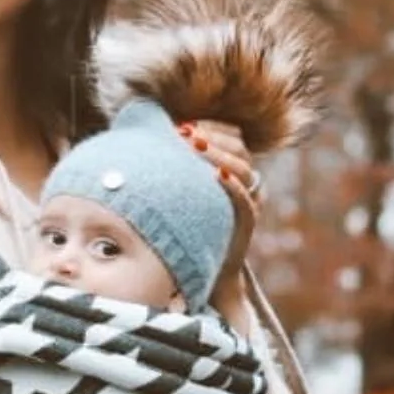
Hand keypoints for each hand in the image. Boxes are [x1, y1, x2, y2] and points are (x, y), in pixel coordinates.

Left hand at [176, 119, 259, 311]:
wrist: (203, 268)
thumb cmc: (186, 224)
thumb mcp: (182, 190)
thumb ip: (175, 164)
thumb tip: (143, 135)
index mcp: (235, 167)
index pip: (233, 134)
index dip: (211, 126)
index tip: (183, 125)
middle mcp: (248, 181)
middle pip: (238, 146)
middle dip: (212, 136)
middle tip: (185, 134)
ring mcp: (251, 200)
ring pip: (243, 168)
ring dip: (219, 154)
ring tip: (195, 147)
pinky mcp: (248, 222)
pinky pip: (246, 199)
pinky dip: (232, 185)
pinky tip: (215, 176)